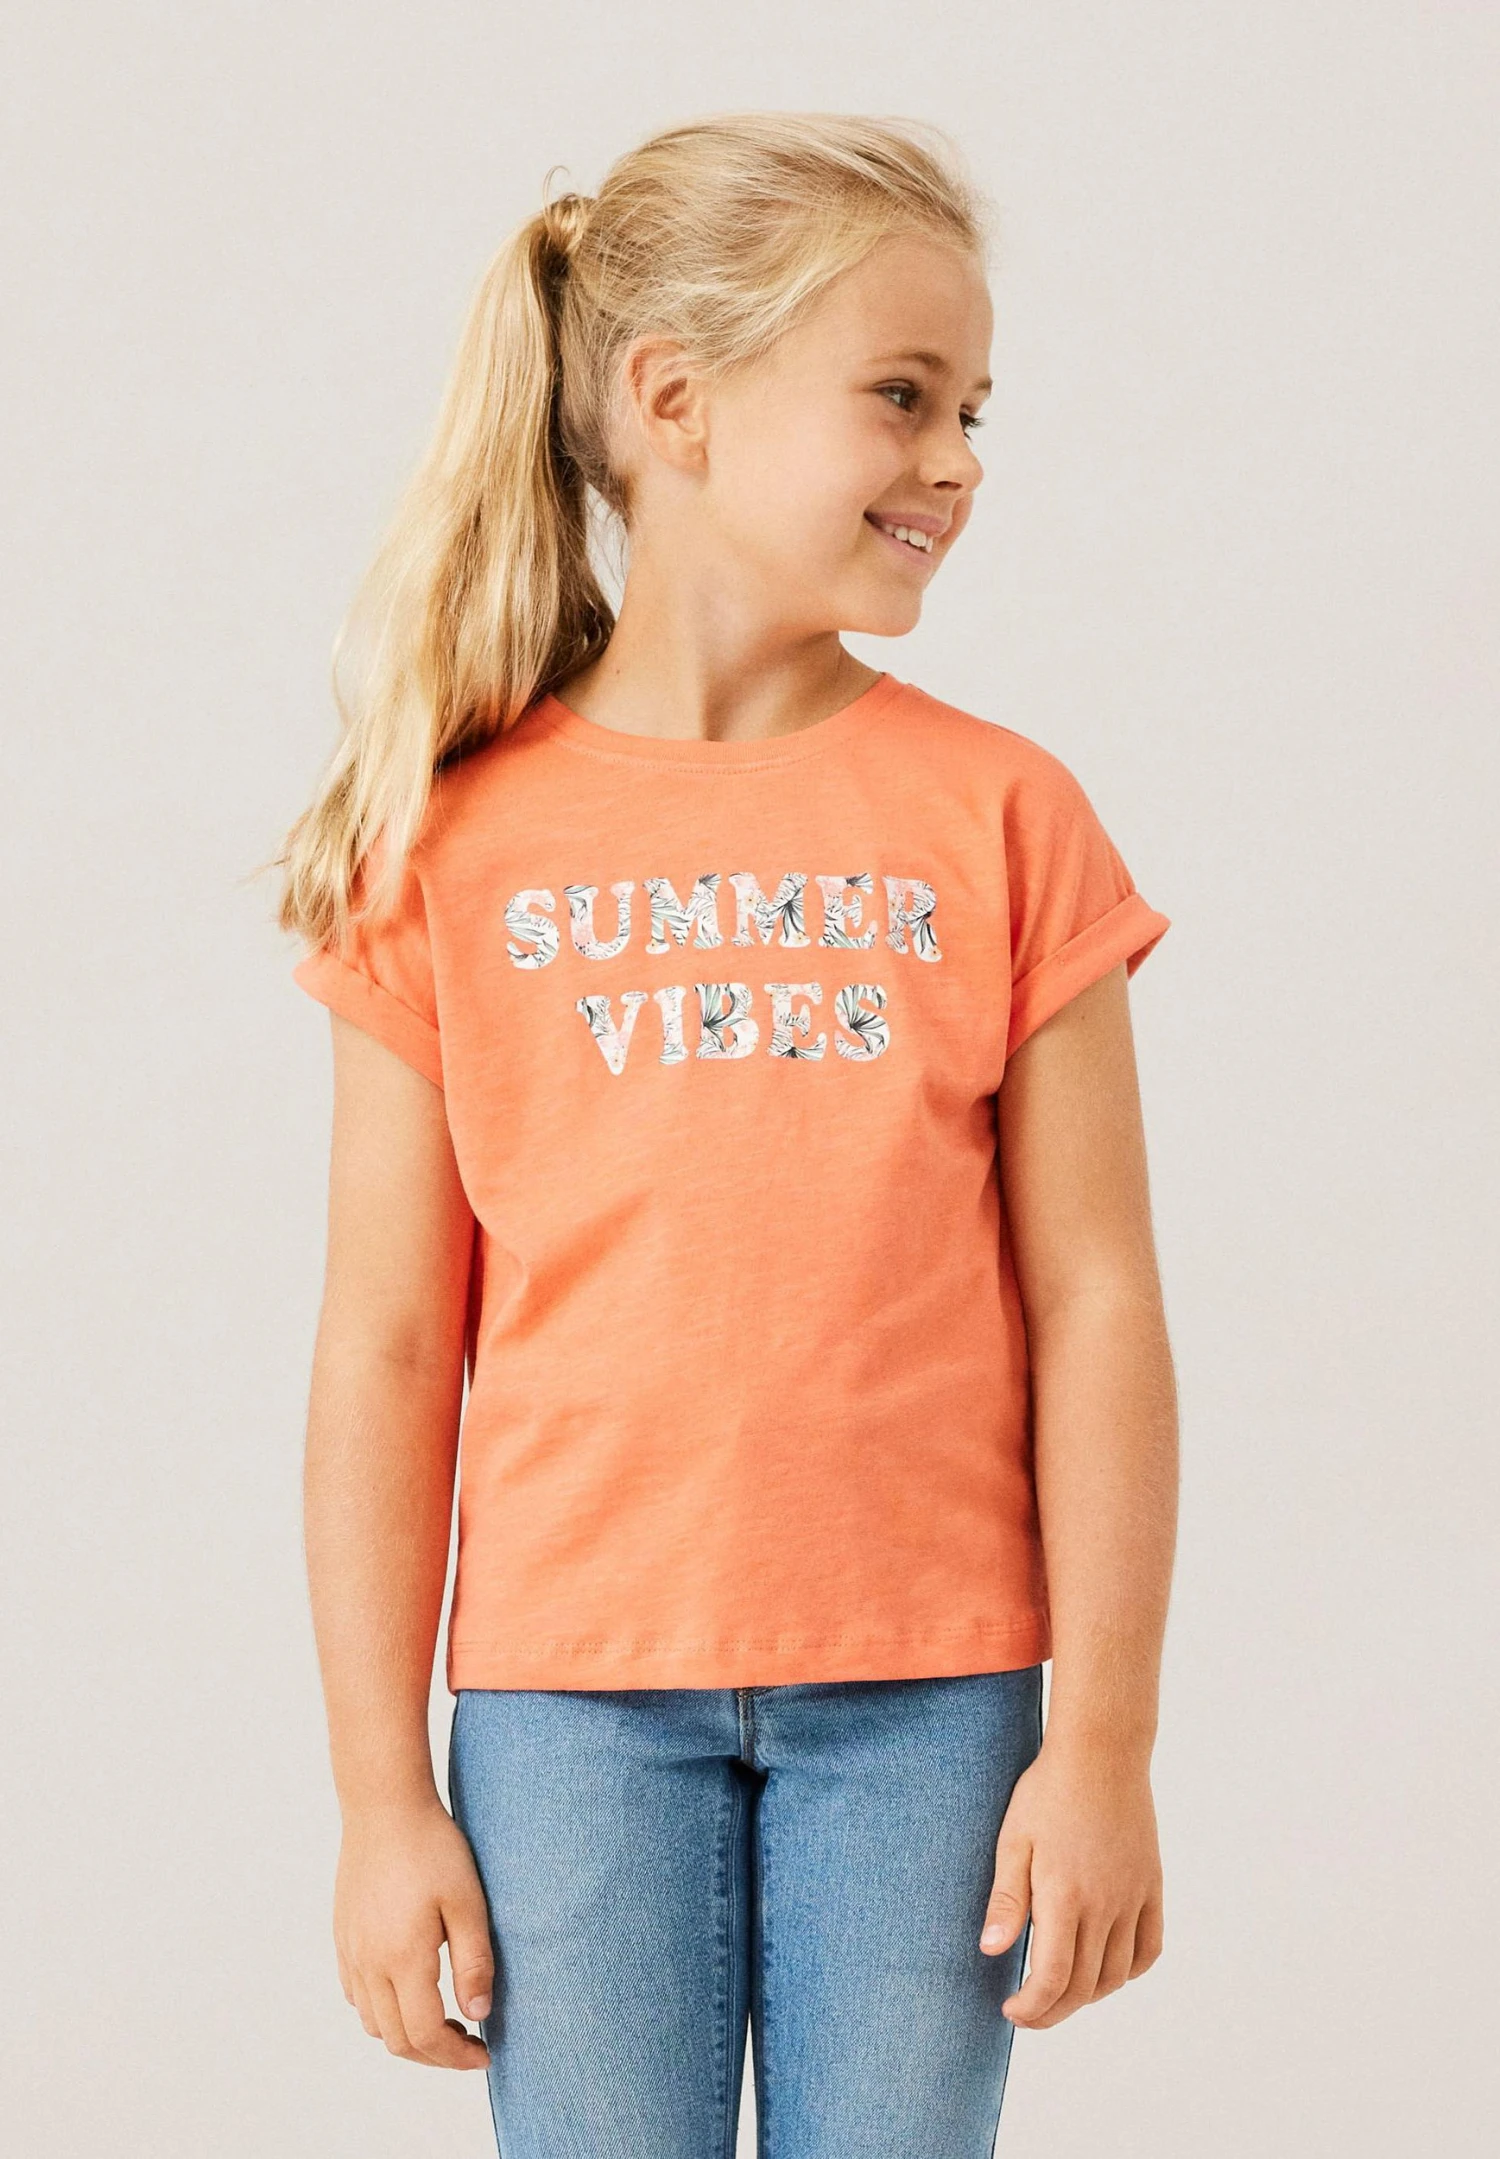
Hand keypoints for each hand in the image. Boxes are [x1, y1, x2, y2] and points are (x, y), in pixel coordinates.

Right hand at [333, 1793, 494, 2069]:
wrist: (384, 1807)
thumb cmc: (432, 1848)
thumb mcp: (467, 1902)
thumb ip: (473, 1963)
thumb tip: (479, 2015)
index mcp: (402, 1959)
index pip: (425, 2035)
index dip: (456, 2057)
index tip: (484, 2054)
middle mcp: (369, 1965)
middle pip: (396, 2040)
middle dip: (435, 2055)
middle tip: (469, 2045)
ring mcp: (351, 1952)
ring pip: (373, 2024)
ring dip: (408, 2036)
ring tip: (444, 2020)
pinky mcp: (343, 1937)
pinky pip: (357, 1996)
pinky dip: (383, 2012)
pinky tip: (409, 1991)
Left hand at [978, 1739, 1163, 2027]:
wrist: (1101, 1753)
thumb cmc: (1048, 1792)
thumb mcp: (1013, 1840)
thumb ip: (1006, 1899)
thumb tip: (991, 1952)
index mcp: (1065, 1895)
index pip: (1053, 1978)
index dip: (1032, 2007)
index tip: (1011, 2011)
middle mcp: (1105, 1905)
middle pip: (1084, 1985)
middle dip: (1053, 2011)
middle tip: (1028, 2012)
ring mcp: (1133, 1897)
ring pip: (1117, 1974)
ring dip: (1088, 1995)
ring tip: (1060, 1992)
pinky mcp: (1151, 1886)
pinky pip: (1149, 1949)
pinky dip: (1128, 1971)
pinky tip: (1105, 1969)